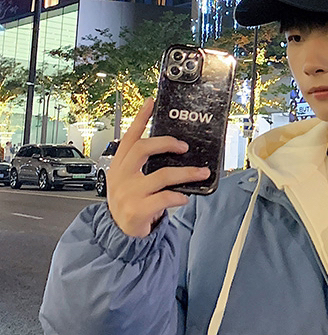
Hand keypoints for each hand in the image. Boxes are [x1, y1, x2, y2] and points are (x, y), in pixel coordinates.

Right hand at [107, 98, 210, 237]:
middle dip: (166, 143)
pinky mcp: (137, 209)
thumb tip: (174, 152)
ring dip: (186, 173)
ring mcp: (129, 192)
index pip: (129, 137)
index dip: (141, 119)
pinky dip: (178, 196)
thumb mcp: (130, 179)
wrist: (120, 231)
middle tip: (184, 146)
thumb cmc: (130, 202)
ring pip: (161, 175)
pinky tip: (184, 197)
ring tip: (201, 173)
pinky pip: (163, 198)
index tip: (152, 103)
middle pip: (143, 149)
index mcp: (119, 165)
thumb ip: (144, 166)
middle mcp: (122, 175)